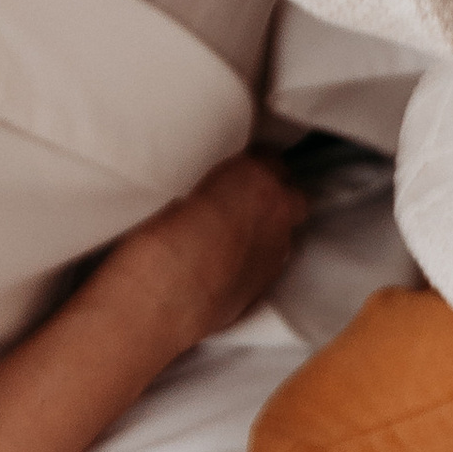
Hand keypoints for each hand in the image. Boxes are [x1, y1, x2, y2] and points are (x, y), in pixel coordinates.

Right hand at [99, 147, 305, 351]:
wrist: (164, 294)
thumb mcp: (184, 187)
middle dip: (273, 197)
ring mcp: (278, 247)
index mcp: (256, 174)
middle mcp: (277, 209)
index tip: (236, 175)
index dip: (253, 168)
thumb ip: (216, 183)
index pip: (270, 158)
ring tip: (233, 235)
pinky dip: (257, 257)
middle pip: (292, 195)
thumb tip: (214, 191)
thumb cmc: (160, 235)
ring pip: (284, 230)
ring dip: (267, 228)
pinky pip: (271, 259)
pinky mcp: (269, 280)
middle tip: (241, 203)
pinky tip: (231, 262)